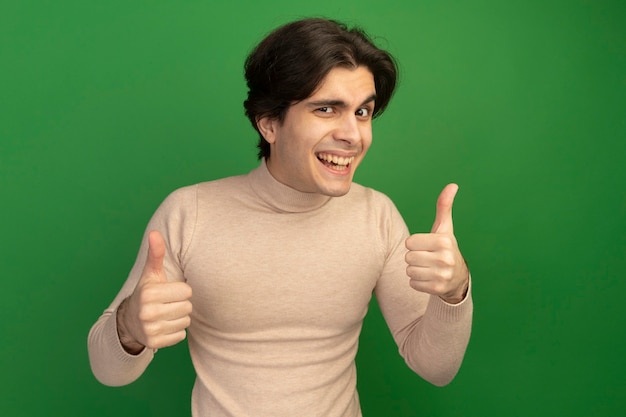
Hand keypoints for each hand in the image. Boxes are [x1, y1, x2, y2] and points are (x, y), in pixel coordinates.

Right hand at [117, 230, 192, 353]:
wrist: (130, 321)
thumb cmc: (147, 292)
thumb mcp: (151, 273)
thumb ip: (155, 254)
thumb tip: (154, 233)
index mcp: (149, 293)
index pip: (187, 292)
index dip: (180, 291)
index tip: (168, 292)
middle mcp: (148, 313)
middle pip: (187, 307)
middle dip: (180, 304)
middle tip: (166, 304)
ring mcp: (150, 330)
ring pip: (186, 322)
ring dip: (179, 318)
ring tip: (165, 314)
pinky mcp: (155, 343)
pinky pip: (181, 335)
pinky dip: (175, 331)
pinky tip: (163, 325)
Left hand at [405, 184, 468, 303]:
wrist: (457, 277)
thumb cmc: (445, 248)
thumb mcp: (445, 228)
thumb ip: (444, 206)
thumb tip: (452, 185)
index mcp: (444, 241)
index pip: (409, 242)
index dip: (415, 244)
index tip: (426, 246)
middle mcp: (445, 259)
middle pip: (408, 257)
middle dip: (414, 257)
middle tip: (427, 258)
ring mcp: (442, 275)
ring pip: (409, 271)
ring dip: (415, 270)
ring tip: (428, 268)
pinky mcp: (437, 289)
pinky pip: (412, 283)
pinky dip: (417, 282)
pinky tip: (429, 278)